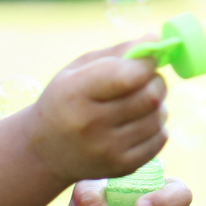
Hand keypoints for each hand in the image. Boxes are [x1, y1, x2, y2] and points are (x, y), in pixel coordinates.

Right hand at [21, 42, 168, 183]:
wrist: (46, 151)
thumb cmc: (66, 99)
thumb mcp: (79, 69)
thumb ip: (119, 52)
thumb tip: (155, 38)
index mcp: (74, 94)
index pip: (128, 76)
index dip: (147, 62)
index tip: (148, 58)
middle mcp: (90, 125)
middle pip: (150, 96)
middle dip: (156, 80)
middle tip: (146, 78)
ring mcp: (107, 150)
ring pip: (159, 116)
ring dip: (158, 103)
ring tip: (140, 100)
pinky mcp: (122, 167)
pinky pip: (160, 139)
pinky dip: (157, 125)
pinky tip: (139, 121)